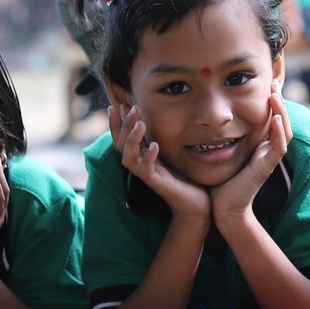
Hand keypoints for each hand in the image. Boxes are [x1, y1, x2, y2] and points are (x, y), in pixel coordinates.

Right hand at [120, 105, 211, 221]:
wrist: (195, 203)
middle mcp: (139, 166)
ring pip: (128, 159)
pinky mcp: (157, 184)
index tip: (114, 105)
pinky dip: (149, 158)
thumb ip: (157, 139)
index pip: (121, 139)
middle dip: (124, 126)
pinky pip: (147, 171)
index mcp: (140, 157)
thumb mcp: (168, 153)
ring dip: (132, 140)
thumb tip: (152, 118)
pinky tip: (155, 146)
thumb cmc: (183, 177)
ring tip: (140, 124)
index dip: (115, 124)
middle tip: (132, 107)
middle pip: (121, 146)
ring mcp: (147, 176)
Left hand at [213, 91, 291, 224]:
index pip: (273, 119)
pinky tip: (274, 119)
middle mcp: (268, 150)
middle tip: (274, 83)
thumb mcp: (222, 151)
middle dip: (280, 102)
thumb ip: (222, 135)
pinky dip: (278, 132)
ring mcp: (269, 159)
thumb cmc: (221, 181)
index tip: (267, 83)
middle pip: (283, 121)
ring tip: (276, 95)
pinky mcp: (266, 168)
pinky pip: (278, 148)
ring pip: (285, 132)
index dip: (272, 102)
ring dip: (282, 112)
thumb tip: (209, 116)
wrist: (223, 208)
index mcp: (260, 146)